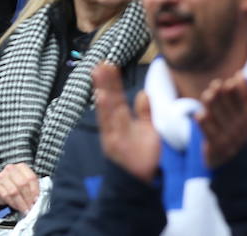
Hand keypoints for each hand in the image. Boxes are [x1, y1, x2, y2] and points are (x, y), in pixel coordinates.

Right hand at [0, 162, 40, 214]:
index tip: (36, 200)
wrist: (0, 188)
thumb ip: (31, 189)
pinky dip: (13, 203)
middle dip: (28, 198)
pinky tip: (16, 207)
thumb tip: (37, 200)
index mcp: (21, 167)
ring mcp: (1, 176)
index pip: (31, 177)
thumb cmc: (15, 186)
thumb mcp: (25, 185)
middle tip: (31, 207)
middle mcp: (11, 169)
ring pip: (14, 191)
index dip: (35, 190)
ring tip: (25, 210)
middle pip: (22, 184)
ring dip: (21, 203)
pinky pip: (5, 195)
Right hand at [93, 62, 160, 182]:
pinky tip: (102, 97)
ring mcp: (113, 135)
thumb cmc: (143, 156)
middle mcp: (114, 127)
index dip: (112, 82)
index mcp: (121, 122)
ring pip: (107, 110)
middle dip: (105, 83)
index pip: (116, 98)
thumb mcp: (147, 131)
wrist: (141, 182)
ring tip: (100, 75)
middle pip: (109, 101)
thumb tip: (142, 93)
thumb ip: (144, 114)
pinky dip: (105, 112)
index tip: (107, 64)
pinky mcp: (115, 145)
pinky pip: (109, 126)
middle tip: (101, 64)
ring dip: (103, 91)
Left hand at [197, 74, 246, 167]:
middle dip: (224, 96)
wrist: (223, 159)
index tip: (235, 76)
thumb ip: (239, 95)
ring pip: (219, 120)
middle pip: (231, 111)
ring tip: (208, 94)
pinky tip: (200, 115)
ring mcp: (228, 140)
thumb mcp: (237, 114)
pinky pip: (209, 134)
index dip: (242, 90)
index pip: (246, 104)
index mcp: (246, 121)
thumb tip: (241, 74)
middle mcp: (239, 131)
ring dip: (213, 107)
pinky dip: (204, 125)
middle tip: (217, 84)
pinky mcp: (215, 147)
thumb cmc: (228, 129)